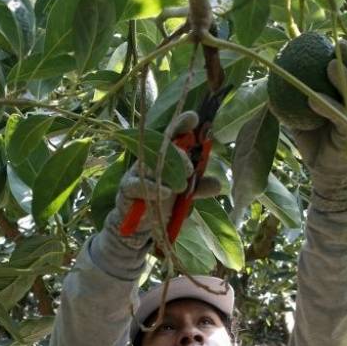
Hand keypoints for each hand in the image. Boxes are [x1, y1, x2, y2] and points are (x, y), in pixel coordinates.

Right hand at [106, 110, 223, 247]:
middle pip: (163, 146)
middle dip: (179, 154)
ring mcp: (138, 172)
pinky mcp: (128, 188)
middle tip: (191, 171)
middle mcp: (152, 160)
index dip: (182, 124)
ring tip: (181, 187)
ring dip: (168, 170)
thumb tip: (218, 185)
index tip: (193, 118)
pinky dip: (152, 187)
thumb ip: (199, 189)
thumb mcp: (185, 197)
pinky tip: (166, 193)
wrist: (141, 227)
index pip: (174, 136)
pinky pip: (138, 184)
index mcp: (166, 157)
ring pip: (151, 162)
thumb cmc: (162, 204)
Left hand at [283, 41, 346, 211]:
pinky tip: (313, 99)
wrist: (324, 173)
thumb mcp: (299, 116)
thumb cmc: (313, 142)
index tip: (332, 39)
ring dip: (343, 79)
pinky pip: (340, 119)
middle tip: (339, 43)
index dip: (344, 56)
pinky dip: (327, 107)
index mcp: (346, 99)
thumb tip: (273, 74)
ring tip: (330, 64)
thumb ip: (292, 97)